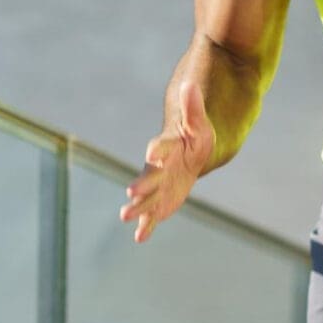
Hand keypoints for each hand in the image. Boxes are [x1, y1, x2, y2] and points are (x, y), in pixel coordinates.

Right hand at [120, 79, 215, 243]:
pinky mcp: (159, 201)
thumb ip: (193, 107)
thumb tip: (190, 84)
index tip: (154, 155)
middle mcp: (157, 168)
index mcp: (166, 147)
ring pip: (146, 198)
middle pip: (148, 177)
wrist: (187, 155)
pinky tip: (139, 238)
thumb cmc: (193, 137)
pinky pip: (152, 214)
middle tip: (131, 194)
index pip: (160, 148)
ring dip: (137, 208)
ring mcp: (156, 186)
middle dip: (141, 185)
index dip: (158, 151)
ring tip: (125, 217)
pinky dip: (146, 225)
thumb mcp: (198, 123)